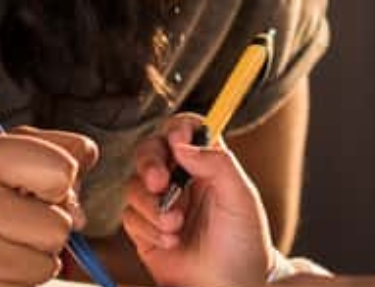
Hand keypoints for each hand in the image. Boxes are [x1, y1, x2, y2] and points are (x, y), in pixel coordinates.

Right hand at [0, 128, 97, 286]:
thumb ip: (55, 147)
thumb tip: (89, 163)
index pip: (61, 171)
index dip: (62, 184)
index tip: (41, 188)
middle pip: (58, 227)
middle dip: (52, 228)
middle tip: (23, 223)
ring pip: (44, 267)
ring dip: (36, 260)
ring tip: (5, 245)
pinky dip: (16, 285)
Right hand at [122, 113, 274, 286]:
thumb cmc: (244, 244)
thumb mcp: (241, 199)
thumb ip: (218, 164)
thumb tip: (183, 144)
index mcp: (207, 164)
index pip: (184, 131)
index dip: (177, 129)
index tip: (177, 140)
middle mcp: (180, 179)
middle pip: (149, 152)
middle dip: (150, 165)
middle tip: (160, 184)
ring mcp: (160, 204)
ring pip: (134, 186)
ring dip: (152, 207)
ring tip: (176, 228)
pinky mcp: (145, 230)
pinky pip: (130, 217)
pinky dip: (148, 229)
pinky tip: (171, 243)